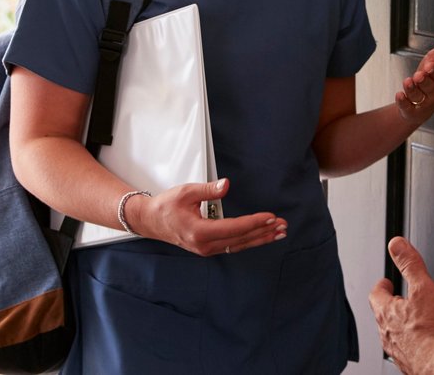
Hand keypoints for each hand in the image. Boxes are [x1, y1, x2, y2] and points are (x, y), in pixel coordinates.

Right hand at [131, 178, 286, 255]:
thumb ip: (208, 189)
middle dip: (263, 232)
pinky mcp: (208, 248)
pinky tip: (262, 236)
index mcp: (199, 231)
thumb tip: (226, 185)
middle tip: (283, 225)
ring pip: (239, 245)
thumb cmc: (166, 206)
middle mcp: (204, 244)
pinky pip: (233, 245)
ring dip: (260, 238)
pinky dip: (250, 240)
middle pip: (241, 239)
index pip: (234, 228)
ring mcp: (207, 249)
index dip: (254, 222)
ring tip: (279, 232)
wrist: (151, 221)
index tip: (270, 217)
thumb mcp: (186, 192)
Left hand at [369, 237, 433, 374]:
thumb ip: (410, 264)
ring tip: (414, 321)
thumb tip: (397, 244)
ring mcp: (396, 350)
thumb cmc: (432, 331)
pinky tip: (426, 342)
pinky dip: (414, 343)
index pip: (376, 295)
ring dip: (402, 326)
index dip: (382, 287)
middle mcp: (387, 333)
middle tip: (400, 300)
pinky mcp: (408, 363)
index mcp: (387, 312)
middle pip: (383, 315)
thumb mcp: (423, 287)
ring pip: (394, 334)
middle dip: (392, 306)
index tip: (386, 283)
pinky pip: (407, 349)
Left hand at [395, 31, 433, 125]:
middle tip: (418, 76)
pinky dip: (403, 102)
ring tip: (407, 82)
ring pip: (418, 96)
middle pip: (429, 86)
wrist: (420, 104)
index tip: (429, 66)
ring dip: (412, 89)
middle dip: (424, 81)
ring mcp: (422, 101)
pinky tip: (399, 95)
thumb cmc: (429, 79)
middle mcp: (431, 91)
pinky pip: (407, 107)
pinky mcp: (411, 110)